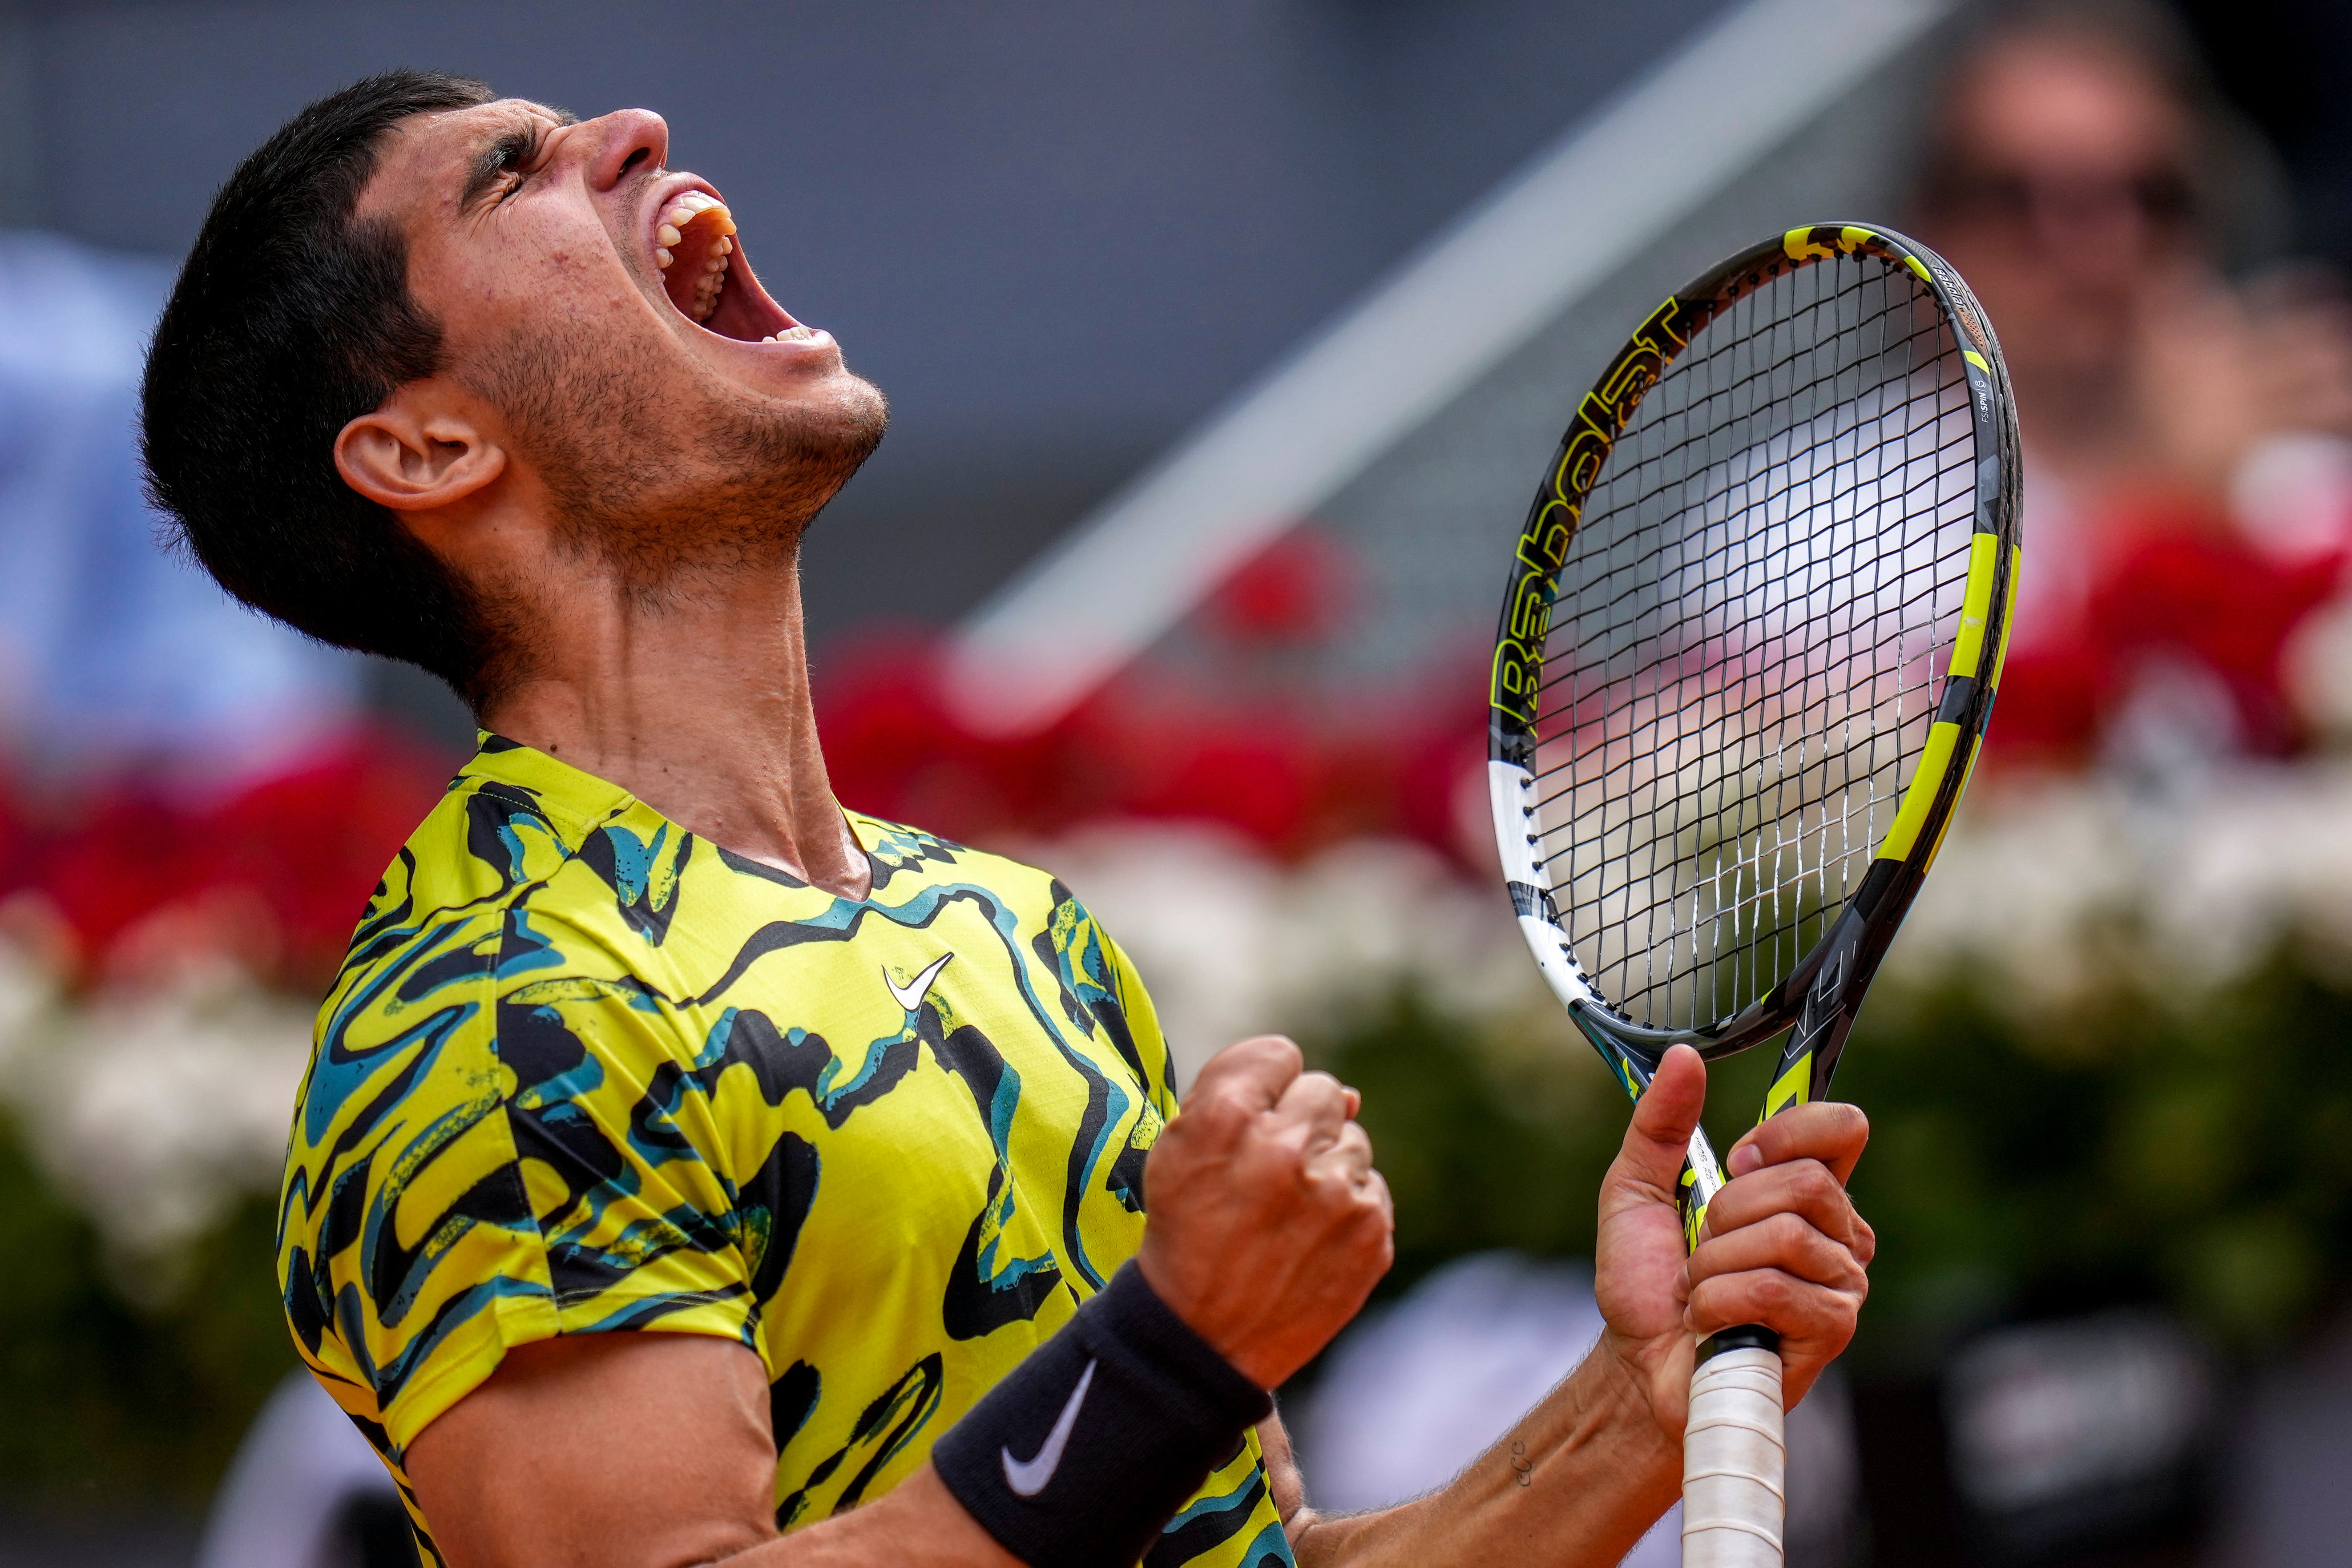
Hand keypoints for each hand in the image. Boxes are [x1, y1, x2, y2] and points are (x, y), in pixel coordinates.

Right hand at [1137, 1036, 1393, 1388]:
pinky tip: (1310, 1239)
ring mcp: (1335, 1194)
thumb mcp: (1178, 1151)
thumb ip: (1241, 1093)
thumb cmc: (1185, 1234)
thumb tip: (1349, 1093)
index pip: (1279, 1055)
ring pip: (1353, 1140)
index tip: (1251, 1122)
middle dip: (1299, 1125)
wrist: (1201, 1339)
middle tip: (1269, 1174)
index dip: (1263, 1088)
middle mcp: (1286, 1148)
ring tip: (1286, 1214)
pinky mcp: (1372, 1234)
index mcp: (1226, 1119)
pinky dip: (1347, 1208)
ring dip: (1326, 1167)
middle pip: (1323, 1091)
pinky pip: (1372, 1188)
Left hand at [1592, 1044, 1872, 1434]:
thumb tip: (1684, 1056)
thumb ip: (1659, 1123)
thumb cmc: (1647, 1281)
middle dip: (1727, 1212)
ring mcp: (1841, 1284)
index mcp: (1805, 1192)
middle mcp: (1839, 1234)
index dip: (1786, 1133)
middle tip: (1704, 1248)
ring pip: (1784, 1236)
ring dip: (1715, 1265)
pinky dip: (1720, 1303)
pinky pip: (1775, 1289)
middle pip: (1805, 1181)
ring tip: (1704, 1290)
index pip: (1842, 1129)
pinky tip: (1713, 1323)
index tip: (1738, 1160)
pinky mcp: (1830, 1331)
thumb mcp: (1635, 1187)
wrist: (1636, 1362)